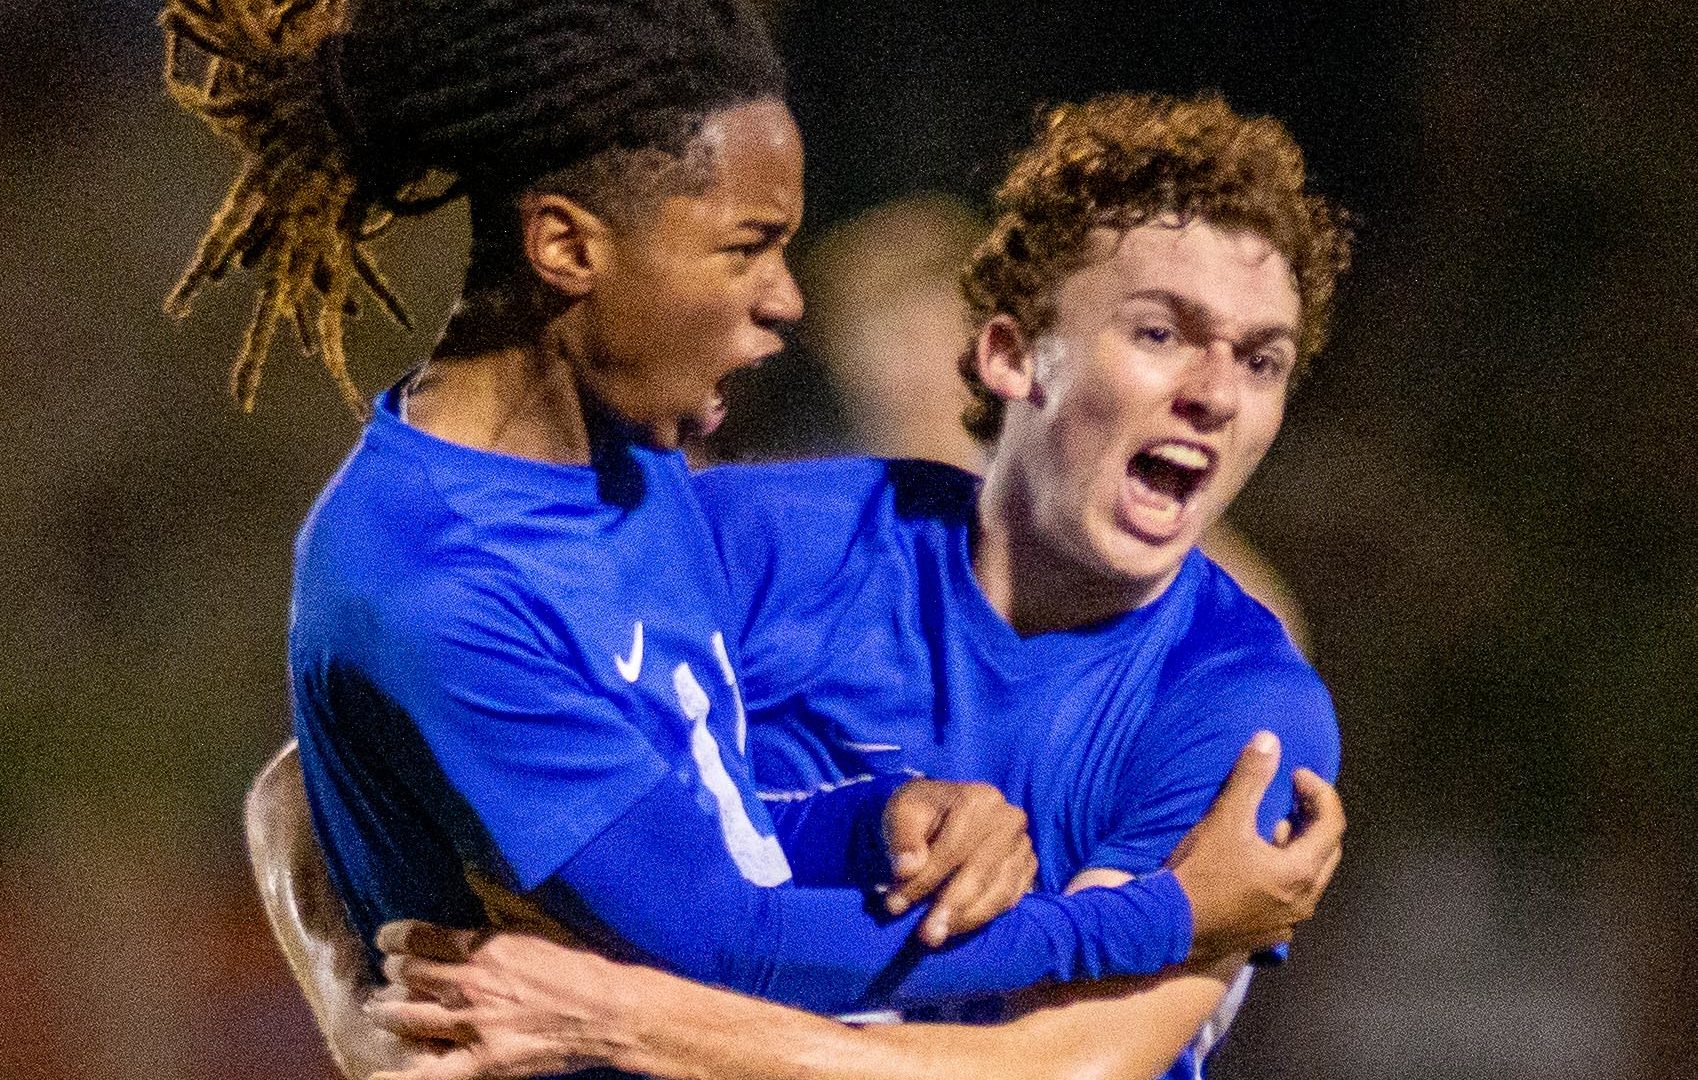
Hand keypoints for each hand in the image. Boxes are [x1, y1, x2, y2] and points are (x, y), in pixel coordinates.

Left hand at [366, 921, 623, 1079]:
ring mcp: (471, 1025)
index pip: (416, 937)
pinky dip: (399, 1077)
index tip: (387, 939)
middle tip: (391, 975)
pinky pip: (429, 1074)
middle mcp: (468, 984)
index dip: (393, 937)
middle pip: (406, 975)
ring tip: (381, 1010)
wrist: (608, 1012)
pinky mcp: (482, 1061)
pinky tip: (373, 1077)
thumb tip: (471, 885)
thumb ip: (498, 910)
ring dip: (388, 1011)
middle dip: (393, 973)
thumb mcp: (536, 925)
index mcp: (482, 947)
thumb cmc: (578, 966)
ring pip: (406, 1017)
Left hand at [881, 778, 1038, 946]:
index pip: (953, 848)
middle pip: (980, 871)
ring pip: (1000, 890)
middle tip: (926, 935)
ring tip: (939, 935)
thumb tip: (907, 869)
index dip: (924, 880)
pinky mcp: (1028, 866)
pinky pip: (1011, 898)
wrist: (942, 811)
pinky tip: (960, 925)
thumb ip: (903, 838)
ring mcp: (1023, 844)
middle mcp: (1009, 819)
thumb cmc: (920, 814)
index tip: (895, 905)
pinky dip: (986, 916)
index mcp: (979, 799)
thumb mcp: (901, 813)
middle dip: (950, 906)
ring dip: (968, 918)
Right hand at [1165, 732, 1344, 959]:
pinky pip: (1291, 898)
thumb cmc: (1200, 873)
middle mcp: (1305, 900)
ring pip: (1309, 877)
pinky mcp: (1270, 934)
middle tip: (1290, 797)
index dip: (1319, 791)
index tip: (1294, 775)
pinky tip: (1258, 866)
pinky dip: (1284, 875)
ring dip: (1298, 848)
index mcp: (1301, 871)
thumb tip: (1270, 740)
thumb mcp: (1224, 819)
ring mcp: (1289, 922)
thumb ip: (1250, 778)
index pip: (1332, 823)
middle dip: (1313, 819)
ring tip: (1271, 828)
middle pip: (1327, 850)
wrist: (1168, 927)